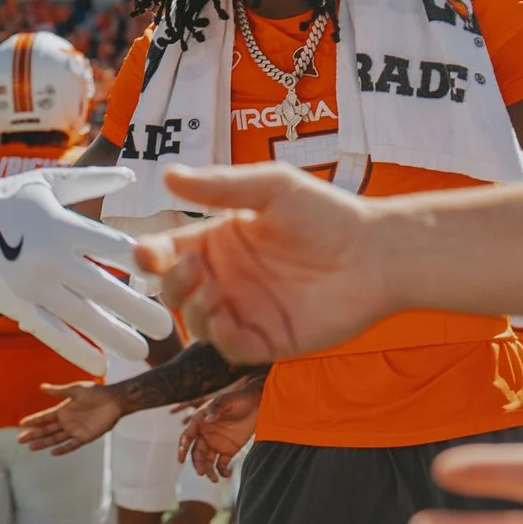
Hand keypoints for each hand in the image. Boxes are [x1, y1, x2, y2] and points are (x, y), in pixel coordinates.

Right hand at [0, 167, 171, 372]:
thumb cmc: (4, 198)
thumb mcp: (49, 181)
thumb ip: (92, 180)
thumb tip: (134, 174)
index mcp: (63, 226)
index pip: (115, 248)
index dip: (146, 264)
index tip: (170, 278)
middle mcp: (52, 258)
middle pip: (105, 288)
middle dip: (138, 309)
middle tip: (168, 327)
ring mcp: (32, 285)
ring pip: (81, 317)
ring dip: (114, 336)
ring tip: (141, 352)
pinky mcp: (15, 305)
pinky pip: (49, 332)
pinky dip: (74, 349)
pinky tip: (98, 365)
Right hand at [16, 381, 126, 454]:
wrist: (114, 401)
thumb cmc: (96, 393)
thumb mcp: (76, 389)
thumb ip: (59, 391)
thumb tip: (42, 387)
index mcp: (63, 410)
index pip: (44, 417)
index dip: (33, 420)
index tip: (21, 424)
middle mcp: (67, 421)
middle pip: (47, 430)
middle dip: (33, 434)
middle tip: (20, 439)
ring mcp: (75, 430)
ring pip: (55, 439)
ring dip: (43, 443)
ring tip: (31, 447)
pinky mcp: (85, 437)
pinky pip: (72, 445)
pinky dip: (63, 449)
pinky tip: (53, 453)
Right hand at [135, 164, 383, 363]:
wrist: (376, 253)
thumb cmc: (327, 214)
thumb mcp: (271, 187)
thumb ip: (219, 187)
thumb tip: (168, 176)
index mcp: (220, 243)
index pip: (169, 253)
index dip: (150, 255)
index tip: (146, 252)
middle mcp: (227, 279)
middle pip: (174, 292)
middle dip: (170, 283)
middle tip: (190, 267)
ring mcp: (246, 312)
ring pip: (195, 322)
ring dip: (192, 308)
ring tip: (212, 288)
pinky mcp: (268, 340)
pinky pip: (229, 347)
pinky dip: (218, 336)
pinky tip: (224, 316)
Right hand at [181, 375, 262, 481]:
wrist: (257, 404)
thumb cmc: (239, 399)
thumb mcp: (227, 401)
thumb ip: (217, 409)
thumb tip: (207, 420)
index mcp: (200, 421)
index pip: (187, 437)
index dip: (182, 448)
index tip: (180, 460)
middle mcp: (205, 434)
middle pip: (197, 452)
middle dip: (198, 464)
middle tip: (202, 472)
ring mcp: (216, 443)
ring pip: (207, 461)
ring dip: (208, 470)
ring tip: (214, 480)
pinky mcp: (228, 450)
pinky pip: (221, 464)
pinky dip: (222, 471)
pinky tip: (227, 474)